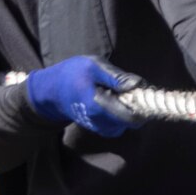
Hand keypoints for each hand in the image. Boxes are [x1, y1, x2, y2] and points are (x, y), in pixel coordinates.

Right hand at [25, 55, 143, 136]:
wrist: (52, 90)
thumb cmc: (73, 74)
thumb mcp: (93, 66)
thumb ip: (116, 76)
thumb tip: (138, 84)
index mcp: (99, 106)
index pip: (132, 117)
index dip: (143, 104)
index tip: (142, 90)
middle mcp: (100, 122)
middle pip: (132, 121)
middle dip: (137, 106)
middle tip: (129, 89)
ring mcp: (99, 127)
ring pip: (126, 124)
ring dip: (128, 110)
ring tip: (117, 93)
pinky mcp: (98, 128)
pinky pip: (118, 124)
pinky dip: (120, 114)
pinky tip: (112, 100)